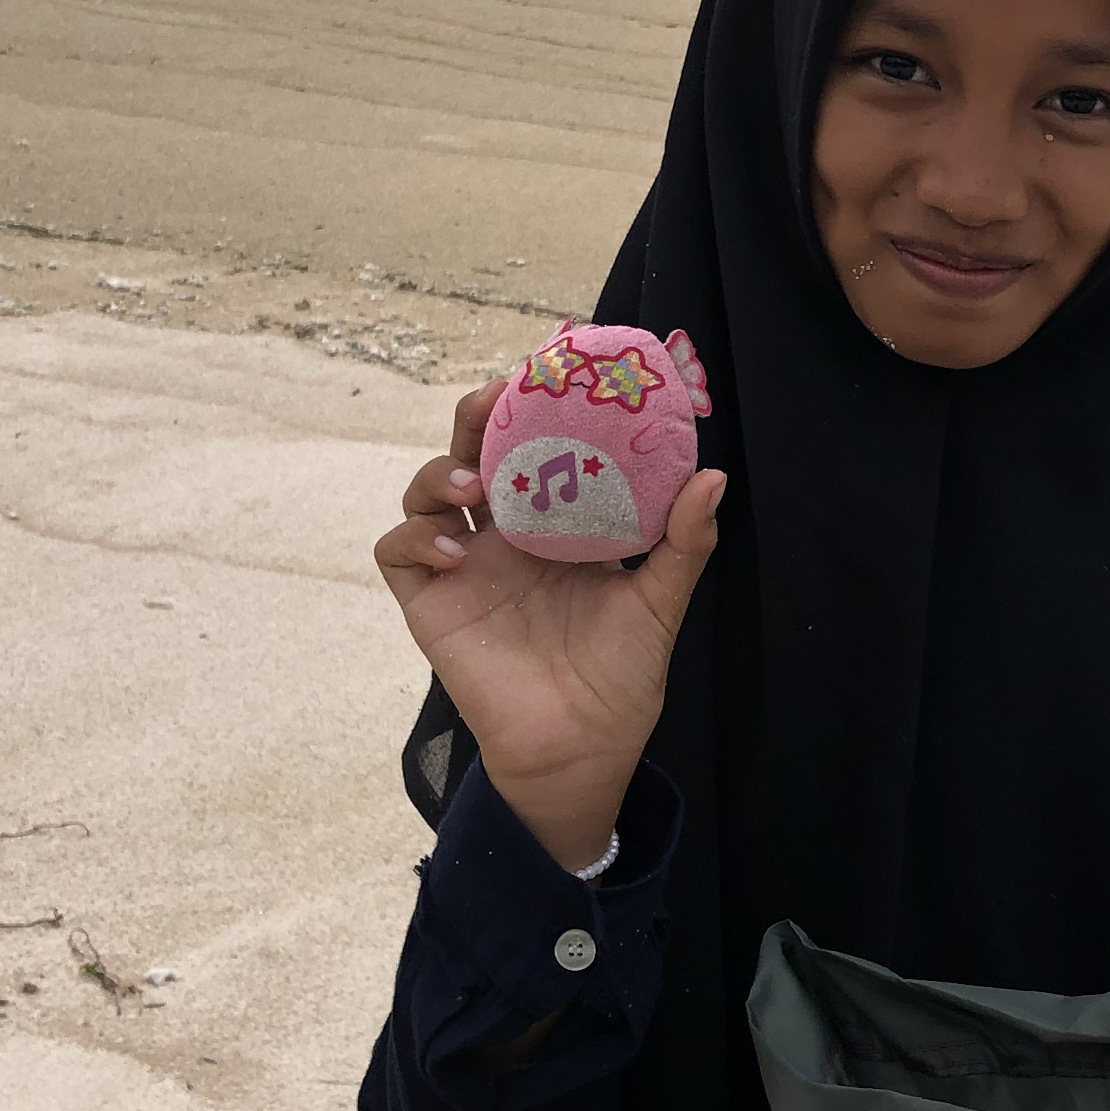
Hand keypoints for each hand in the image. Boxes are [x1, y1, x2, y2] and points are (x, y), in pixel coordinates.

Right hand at [375, 381, 724, 868]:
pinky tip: (455, 549)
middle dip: (476, 414)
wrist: (584, 746)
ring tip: (474, 483)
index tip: (551, 364)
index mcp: (554, 523)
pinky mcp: (430, 602)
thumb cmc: (621, 674)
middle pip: (473, 450)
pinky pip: (398, 551)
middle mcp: (503, 534)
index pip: (534, 445)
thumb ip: (684, 542)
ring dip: (440, 471)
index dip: (533, 404)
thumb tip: (711, 476)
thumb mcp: (660, 601)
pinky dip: (414, 536)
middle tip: (496, 395)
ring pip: (426, 490)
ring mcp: (462, 565)